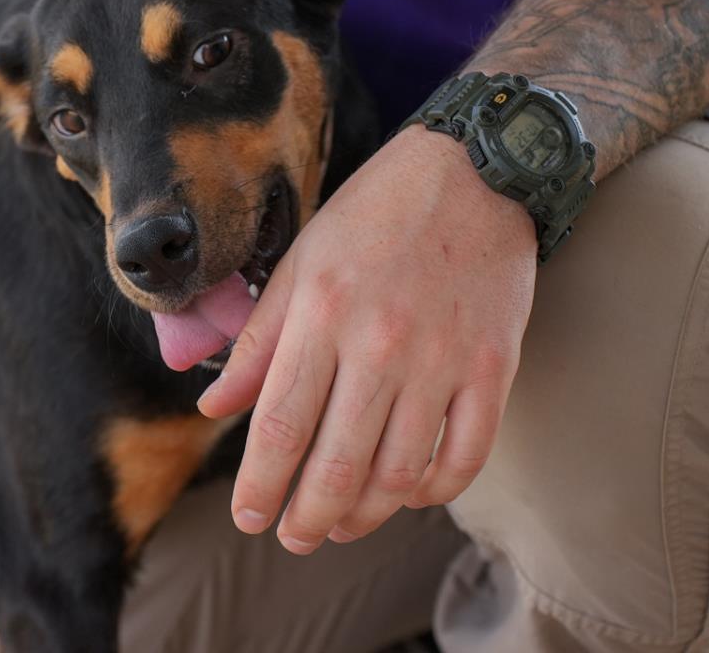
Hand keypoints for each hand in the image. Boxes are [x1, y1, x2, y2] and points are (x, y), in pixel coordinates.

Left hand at [197, 127, 535, 551]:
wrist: (477, 170)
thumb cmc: (374, 215)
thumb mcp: (300, 263)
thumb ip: (259, 342)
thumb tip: (214, 406)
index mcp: (321, 314)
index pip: (280, 427)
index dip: (260, 486)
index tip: (248, 518)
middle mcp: (380, 343)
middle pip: (337, 465)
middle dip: (307, 519)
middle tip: (294, 538)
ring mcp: (442, 360)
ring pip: (400, 474)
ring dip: (365, 515)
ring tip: (341, 526)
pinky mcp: (493, 367)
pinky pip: (464, 455)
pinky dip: (435, 490)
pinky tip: (410, 494)